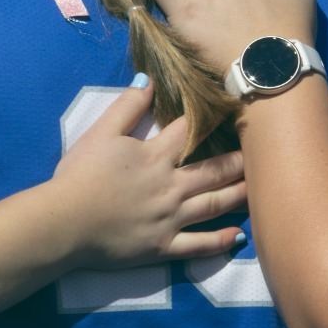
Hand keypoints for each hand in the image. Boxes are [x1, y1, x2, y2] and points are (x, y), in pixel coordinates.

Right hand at [47, 81, 246, 268]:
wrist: (65, 222)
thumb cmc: (79, 176)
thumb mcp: (99, 133)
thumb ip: (126, 107)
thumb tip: (149, 81)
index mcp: (155, 156)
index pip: (189, 131)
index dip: (209, 120)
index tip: (230, 112)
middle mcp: (171, 186)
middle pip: (213, 170)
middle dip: (238, 161)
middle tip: (262, 155)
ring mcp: (170, 219)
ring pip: (213, 205)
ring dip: (238, 195)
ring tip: (260, 189)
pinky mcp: (163, 247)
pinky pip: (198, 245)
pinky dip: (220, 241)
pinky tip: (238, 236)